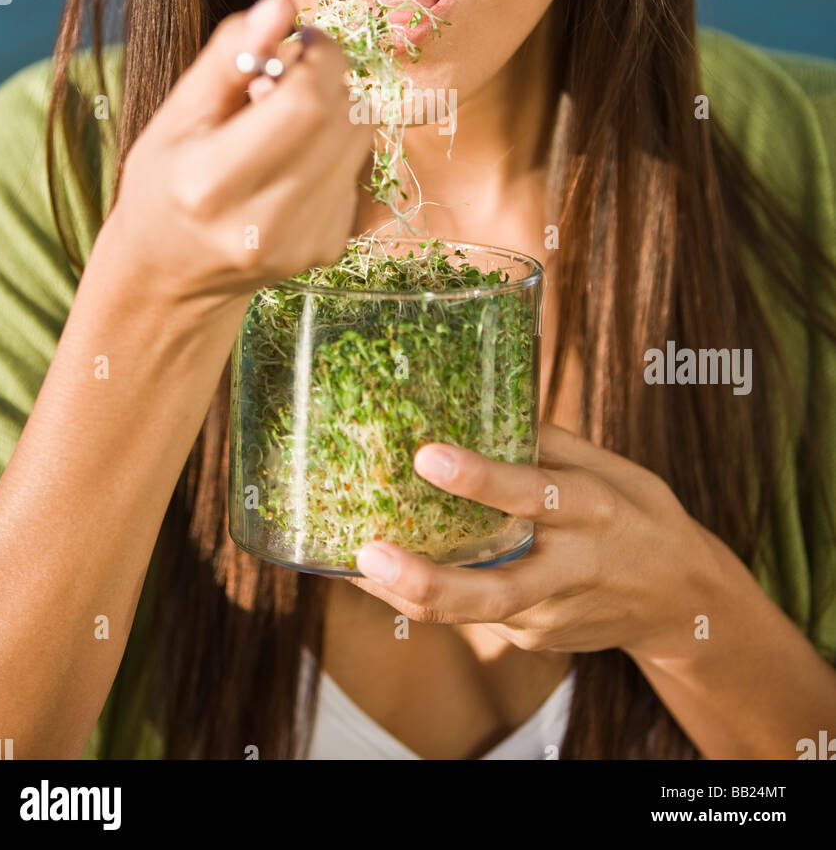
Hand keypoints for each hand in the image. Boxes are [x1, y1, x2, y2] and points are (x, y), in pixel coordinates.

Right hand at [106, 0, 372, 303]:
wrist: (172, 273)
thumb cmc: (165, 182)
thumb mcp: (177, 115)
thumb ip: (229, 57)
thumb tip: (281, 5)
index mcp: (211, 183)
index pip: (306, 103)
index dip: (319, 55)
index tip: (301, 40)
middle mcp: (262, 223)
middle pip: (343, 120)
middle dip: (329, 79)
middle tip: (290, 78)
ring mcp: (301, 244)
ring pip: (361, 143)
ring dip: (336, 115)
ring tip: (286, 123)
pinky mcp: (328, 250)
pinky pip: (359, 173)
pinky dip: (336, 153)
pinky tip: (294, 163)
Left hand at [350, 423, 726, 664]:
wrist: (684, 604)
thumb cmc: (637, 515)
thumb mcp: (609, 468)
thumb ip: (548, 444)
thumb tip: (480, 399)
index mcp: (593, 510)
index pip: (534, 494)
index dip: (480, 478)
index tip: (427, 456)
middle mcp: (571, 569)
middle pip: (495, 592)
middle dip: (427, 580)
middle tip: (369, 552)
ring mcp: (551, 616)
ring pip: (472, 613)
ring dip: (409, 592)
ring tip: (354, 561)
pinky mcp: (535, 640)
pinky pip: (475, 617)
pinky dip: (429, 596)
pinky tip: (388, 572)